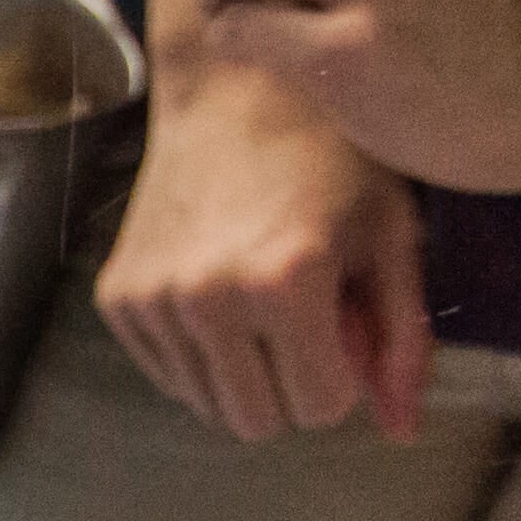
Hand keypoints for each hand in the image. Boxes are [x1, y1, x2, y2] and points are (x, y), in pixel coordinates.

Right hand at [97, 52, 433, 443]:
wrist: (235, 88)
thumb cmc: (330, 152)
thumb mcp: (389, 234)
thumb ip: (401, 339)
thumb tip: (402, 433)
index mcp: (286, 281)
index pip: (320, 409)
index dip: (342, 373)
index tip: (342, 322)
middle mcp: (208, 297)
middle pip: (256, 422)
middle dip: (288, 386)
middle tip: (302, 318)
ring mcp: (154, 299)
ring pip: (207, 406)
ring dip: (242, 370)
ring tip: (257, 296)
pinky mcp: (118, 298)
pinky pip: (169, 376)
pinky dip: (198, 352)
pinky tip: (217, 290)